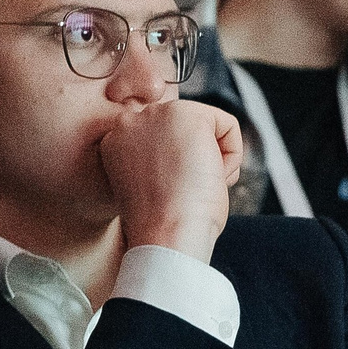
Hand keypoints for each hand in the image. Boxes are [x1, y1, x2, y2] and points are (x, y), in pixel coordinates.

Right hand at [96, 98, 242, 261]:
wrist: (165, 235)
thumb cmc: (161, 224)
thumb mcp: (147, 184)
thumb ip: (158, 157)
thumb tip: (187, 149)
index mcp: (114, 140)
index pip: (163, 141)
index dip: (176, 172)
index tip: (169, 196)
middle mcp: (130, 120)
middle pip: (185, 131)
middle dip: (194, 160)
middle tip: (184, 193)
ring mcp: (157, 113)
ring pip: (207, 127)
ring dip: (211, 158)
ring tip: (195, 185)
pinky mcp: (187, 114)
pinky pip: (228, 126)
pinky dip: (233, 155)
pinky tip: (213, 176)